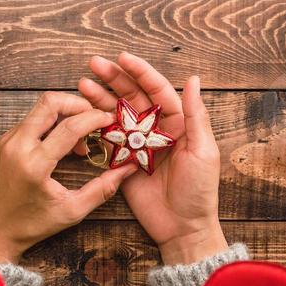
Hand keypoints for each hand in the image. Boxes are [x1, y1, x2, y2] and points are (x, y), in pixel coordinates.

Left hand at [0, 92, 129, 263]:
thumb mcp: (73, 210)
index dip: (94, 118)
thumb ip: (103, 188)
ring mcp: (7, 141)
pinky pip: (30, 120)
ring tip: (80, 139)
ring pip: (39, 108)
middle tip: (95, 119)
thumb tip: (128, 168)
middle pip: (49, 102)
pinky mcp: (3, 141)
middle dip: (77, 104)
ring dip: (65, 114)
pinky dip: (51, 123)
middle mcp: (17, 146)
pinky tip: (62, 143)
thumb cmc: (33, 224)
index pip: (69, 127)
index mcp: (34, 164)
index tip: (110, 119)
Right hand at [79, 53, 228, 264]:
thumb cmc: (199, 191)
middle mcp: (156, 129)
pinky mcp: (123, 161)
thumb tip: (193, 79)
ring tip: (82, 83)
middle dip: (114, 78)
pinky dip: (95, 124)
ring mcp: (137, 144)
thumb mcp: (203, 150)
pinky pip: (107, 138)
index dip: (140, 72)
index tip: (122, 57)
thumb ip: (195, 115)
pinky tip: (82, 111)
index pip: (157, 89)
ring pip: (116, 113)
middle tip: (94, 63)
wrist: (183, 227)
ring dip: (100, 97)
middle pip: (133, 96)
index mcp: (178, 122)